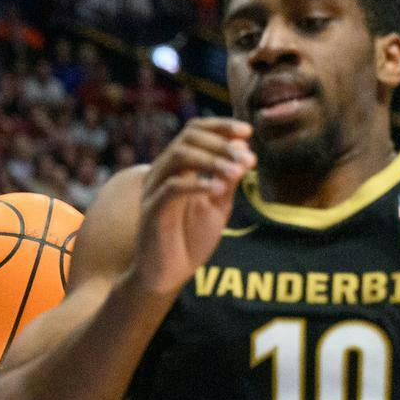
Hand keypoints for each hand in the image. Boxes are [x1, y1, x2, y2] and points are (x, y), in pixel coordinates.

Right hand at [132, 118, 254, 294]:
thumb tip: (244, 149)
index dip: (220, 125)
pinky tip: (220, 190)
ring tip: (238, 172)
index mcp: (177, 167)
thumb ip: (228, 179)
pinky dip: (199, 184)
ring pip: (179, 156)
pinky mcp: (151, 210)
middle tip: (248, 158)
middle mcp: (162, 172)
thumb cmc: (190, 239)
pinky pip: (172, 187)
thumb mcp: (218, 205)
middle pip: (187, 137)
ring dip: (213, 160)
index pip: (194, 130)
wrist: (168, 274)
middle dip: (222, 143)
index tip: (248, 132)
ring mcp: (154, 189)